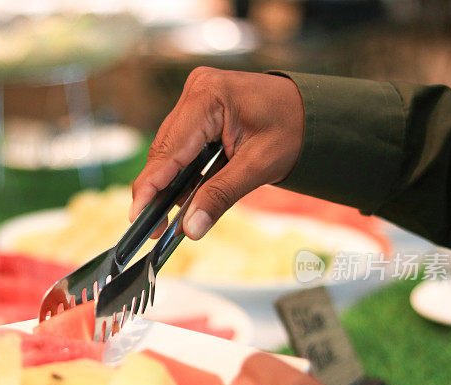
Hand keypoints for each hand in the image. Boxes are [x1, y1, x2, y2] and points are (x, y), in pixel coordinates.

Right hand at [131, 67, 303, 239]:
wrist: (313, 111)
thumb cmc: (293, 129)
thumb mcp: (258, 167)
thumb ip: (221, 196)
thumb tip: (191, 228)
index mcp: (209, 96)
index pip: (170, 149)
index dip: (150, 185)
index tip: (137, 215)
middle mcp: (196, 90)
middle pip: (164, 150)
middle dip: (158, 190)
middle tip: (153, 227)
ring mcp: (196, 97)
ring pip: (170, 149)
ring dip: (170, 183)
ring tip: (168, 218)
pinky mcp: (199, 108)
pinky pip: (182, 145)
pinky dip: (183, 172)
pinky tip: (185, 195)